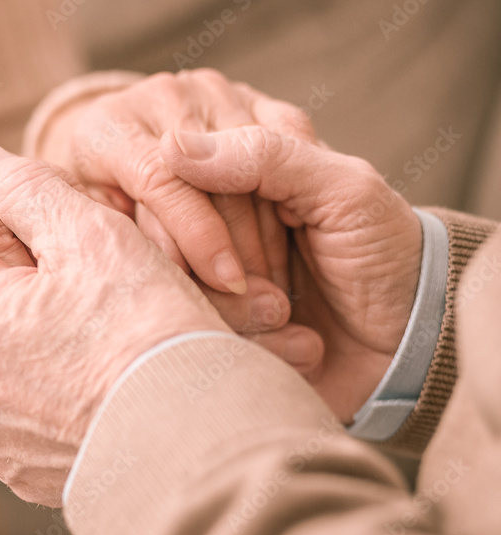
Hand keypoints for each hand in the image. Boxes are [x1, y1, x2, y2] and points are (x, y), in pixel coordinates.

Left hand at [0, 142, 229, 505]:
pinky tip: (101, 394)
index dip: (3, 253)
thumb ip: (22, 190)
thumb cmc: (147, 327)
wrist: (201, 437)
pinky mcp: (24, 477)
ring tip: (101, 351)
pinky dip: (53, 406)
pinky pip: (26, 424)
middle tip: (89, 304)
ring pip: (1, 375)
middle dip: (19, 307)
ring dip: (35, 358)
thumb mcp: (90, 234)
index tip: (58, 261)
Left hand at [36, 68, 316, 296]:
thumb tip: (169, 266)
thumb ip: (133, 239)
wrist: (123, 163)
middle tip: (259, 290)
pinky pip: (289, 137)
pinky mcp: (250, 94)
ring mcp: (208, 90)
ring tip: (277, 278)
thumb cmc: (109, 214)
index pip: (163, 178)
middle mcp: (159, 96)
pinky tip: (295, 235)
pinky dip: (294, 187)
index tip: (226, 280)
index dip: (199, 234)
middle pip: (216, 170)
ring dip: (273, 222)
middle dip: (241, 237)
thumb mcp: (103, 228)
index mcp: (108, 127)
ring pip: (258, 155)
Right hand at [162, 126, 422, 420]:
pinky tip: (298, 345)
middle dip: (225, 275)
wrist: (412, 346)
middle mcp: (212, 221)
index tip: (266, 238)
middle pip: (167, 240)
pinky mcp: (214, 328)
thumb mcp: (343, 191)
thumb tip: (171, 145)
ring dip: (240, 315)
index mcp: (245, 172)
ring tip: (289, 317)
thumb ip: (267, 156)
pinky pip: (197, 336)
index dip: (207, 214)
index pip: (178, 177)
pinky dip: (253, 344)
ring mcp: (207, 279)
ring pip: (177, 293)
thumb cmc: (386, 255)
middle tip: (281, 291)